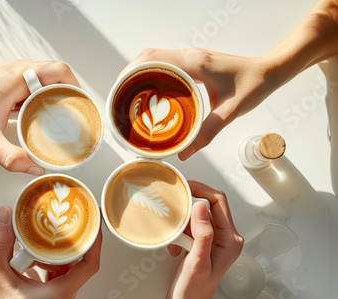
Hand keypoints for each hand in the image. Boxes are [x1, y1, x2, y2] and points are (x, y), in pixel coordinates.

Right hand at [0, 206, 101, 298]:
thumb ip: (1, 244)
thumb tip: (5, 215)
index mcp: (60, 293)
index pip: (90, 264)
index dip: (95, 241)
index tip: (94, 222)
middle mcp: (63, 297)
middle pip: (80, 262)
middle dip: (75, 240)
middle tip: (70, 219)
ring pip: (67, 268)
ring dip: (58, 251)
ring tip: (47, 234)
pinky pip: (56, 274)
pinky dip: (48, 261)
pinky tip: (33, 253)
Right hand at [121, 48, 277, 159]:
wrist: (269, 70)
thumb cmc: (253, 85)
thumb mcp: (230, 111)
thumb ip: (207, 132)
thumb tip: (184, 152)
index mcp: (195, 63)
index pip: (153, 59)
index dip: (131, 72)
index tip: (119, 89)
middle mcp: (190, 56)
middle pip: (147, 56)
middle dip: (128, 74)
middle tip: (119, 96)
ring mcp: (190, 58)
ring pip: (154, 58)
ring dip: (138, 72)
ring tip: (128, 95)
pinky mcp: (192, 63)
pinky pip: (164, 64)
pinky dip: (150, 74)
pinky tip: (148, 92)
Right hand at [165, 181, 243, 298]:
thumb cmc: (193, 292)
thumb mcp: (197, 263)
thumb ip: (202, 234)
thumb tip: (200, 206)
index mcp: (229, 240)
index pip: (218, 201)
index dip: (200, 190)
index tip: (182, 187)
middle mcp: (224, 237)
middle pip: (207, 205)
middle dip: (187, 205)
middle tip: (171, 205)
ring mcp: (213, 241)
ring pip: (195, 216)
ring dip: (181, 222)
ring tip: (172, 236)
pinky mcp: (201, 244)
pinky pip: (189, 227)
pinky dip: (178, 232)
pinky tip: (172, 247)